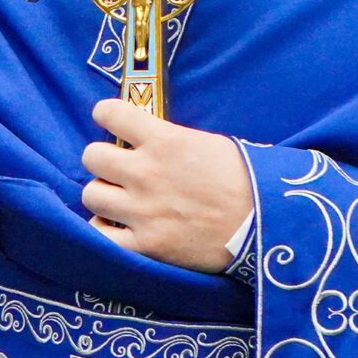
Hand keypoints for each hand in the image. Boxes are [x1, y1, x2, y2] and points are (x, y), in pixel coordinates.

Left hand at [78, 100, 250, 273]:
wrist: (265, 224)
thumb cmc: (246, 180)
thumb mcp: (209, 144)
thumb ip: (171, 140)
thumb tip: (147, 138)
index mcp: (164, 140)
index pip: (110, 113)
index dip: (107, 115)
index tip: (110, 121)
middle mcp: (146, 172)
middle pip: (91, 156)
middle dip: (102, 159)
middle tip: (116, 167)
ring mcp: (143, 210)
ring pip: (91, 194)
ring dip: (103, 195)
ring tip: (118, 199)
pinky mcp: (146, 244)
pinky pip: (101, 237)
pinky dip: (103, 232)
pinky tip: (115, 227)